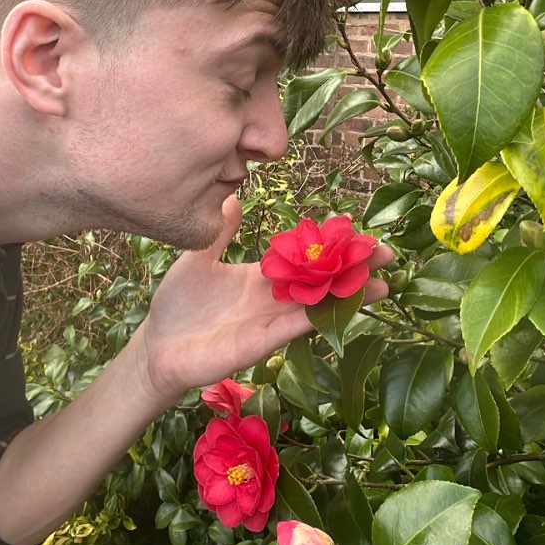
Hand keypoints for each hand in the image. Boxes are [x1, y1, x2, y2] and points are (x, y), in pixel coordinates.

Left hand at [133, 197, 393, 408]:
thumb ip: (219, 232)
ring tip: (382, 285)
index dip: (332, 248)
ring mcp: (270, 323)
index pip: (306, 259)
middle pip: (323, 282)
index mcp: (263, 278)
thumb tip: (232, 197)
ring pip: (318, 306)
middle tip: (387, 254)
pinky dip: (316, 316)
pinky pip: (294, 327)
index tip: (360, 232)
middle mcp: (274, 300)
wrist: (157, 347)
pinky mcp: (260, 343)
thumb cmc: (177, 307)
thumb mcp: (198, 259)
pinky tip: (340, 306)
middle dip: (355, 269)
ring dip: (350, 297)